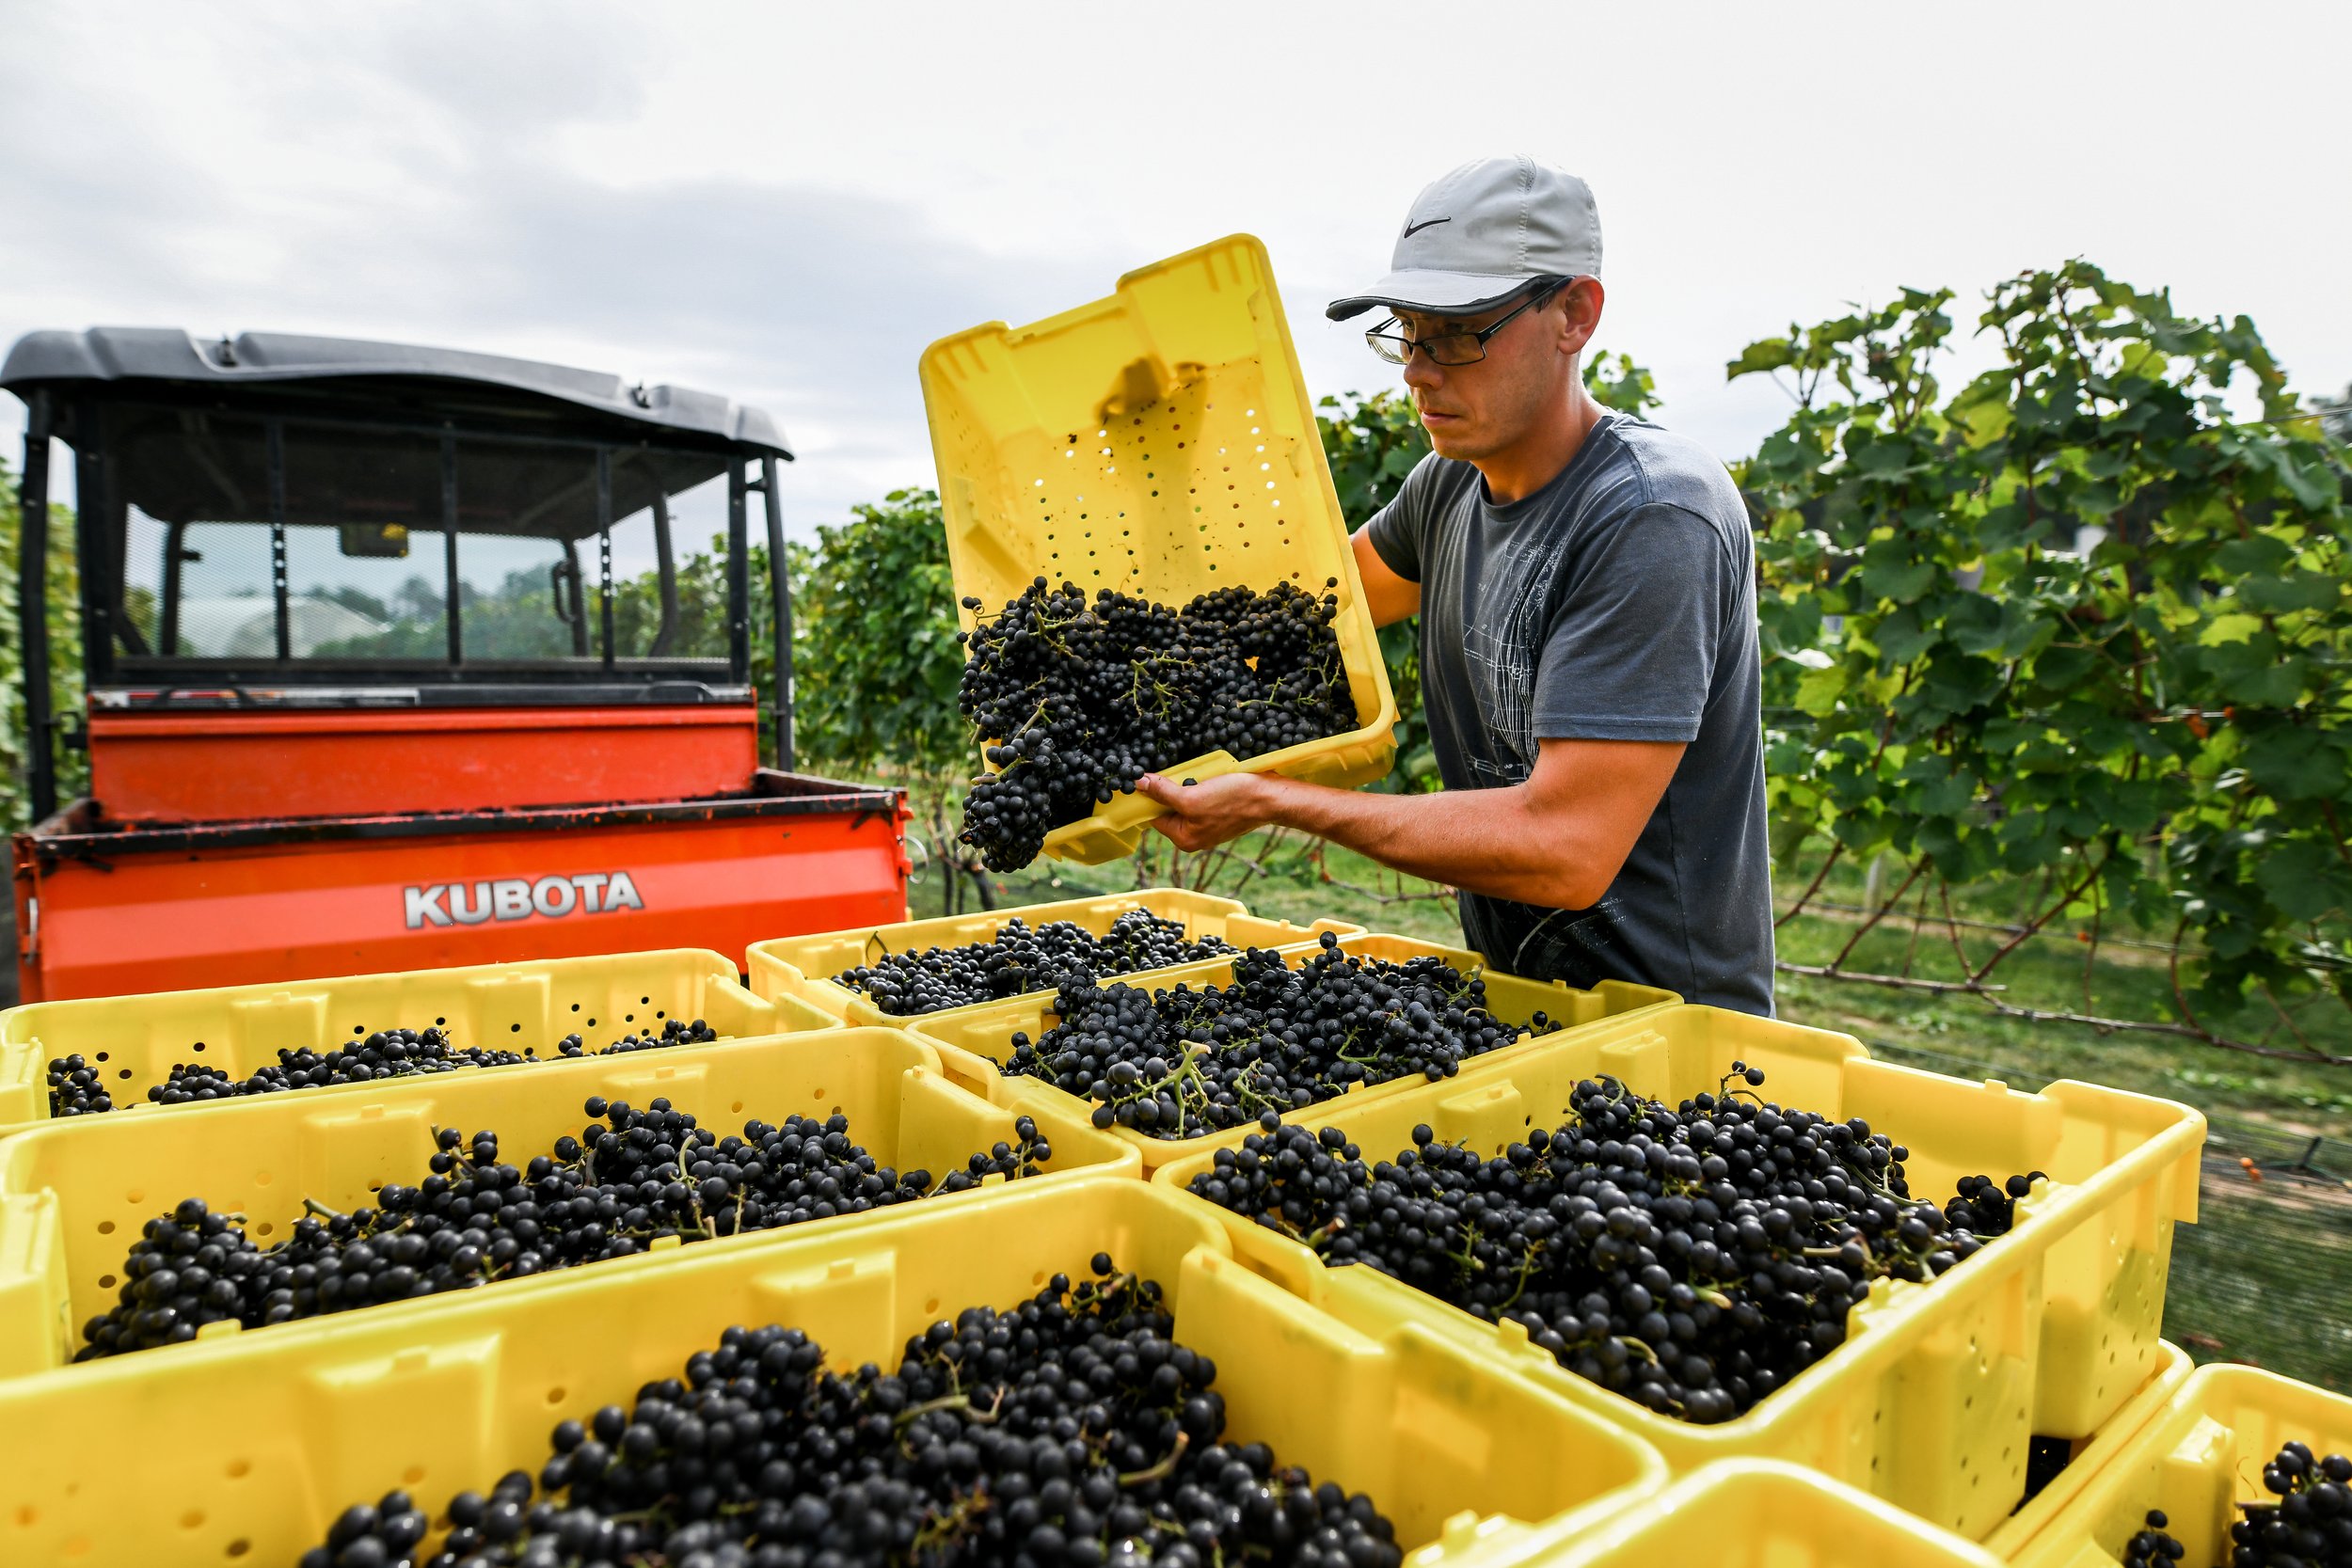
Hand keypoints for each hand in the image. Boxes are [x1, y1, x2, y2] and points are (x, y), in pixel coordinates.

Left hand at [1136, 771, 1276, 851]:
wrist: (1270, 796)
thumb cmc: (1233, 801)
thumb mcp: (1191, 796)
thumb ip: (1162, 792)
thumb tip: (1138, 783)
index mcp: (1184, 839)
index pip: (1154, 816)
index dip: (1152, 796)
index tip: (1153, 778)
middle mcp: (1195, 835)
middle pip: (1170, 806)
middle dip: (1175, 788)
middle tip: (1189, 779)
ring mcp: (1209, 824)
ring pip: (1187, 798)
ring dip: (1191, 783)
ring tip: (1206, 779)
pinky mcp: (1221, 811)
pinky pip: (1203, 795)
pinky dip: (1205, 784)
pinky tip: (1216, 779)